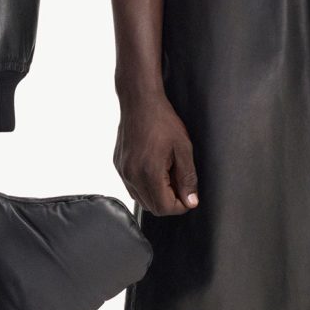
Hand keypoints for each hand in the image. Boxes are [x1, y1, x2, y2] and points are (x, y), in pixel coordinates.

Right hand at [114, 91, 198, 216]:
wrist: (139, 101)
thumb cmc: (162, 120)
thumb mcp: (183, 148)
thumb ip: (188, 178)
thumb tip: (191, 201)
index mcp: (148, 173)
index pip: (164, 208)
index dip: (180, 206)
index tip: (188, 195)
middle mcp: (131, 175)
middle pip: (152, 207)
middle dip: (169, 201)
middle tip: (179, 183)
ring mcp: (122, 171)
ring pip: (140, 199)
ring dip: (156, 194)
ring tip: (167, 174)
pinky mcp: (118, 165)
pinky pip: (132, 187)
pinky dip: (145, 185)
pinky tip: (154, 168)